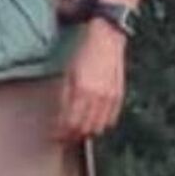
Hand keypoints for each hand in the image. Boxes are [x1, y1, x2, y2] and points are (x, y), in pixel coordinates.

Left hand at [55, 19, 126, 143]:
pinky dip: (102, 124)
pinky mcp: (119, 96)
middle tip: (64, 137)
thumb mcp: (67, 74)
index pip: (70, 123)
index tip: (55, 136)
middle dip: (72, 136)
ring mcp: (110, 97)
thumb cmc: (83, 53)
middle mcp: (96, 96)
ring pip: (99, 127)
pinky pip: (111, 119)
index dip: (61, 133)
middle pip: (84, 129)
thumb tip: (60, 118)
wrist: (106, 38)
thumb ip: (64, 97)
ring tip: (78, 132)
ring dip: (87, 132)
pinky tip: (94, 122)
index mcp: (80, 90)